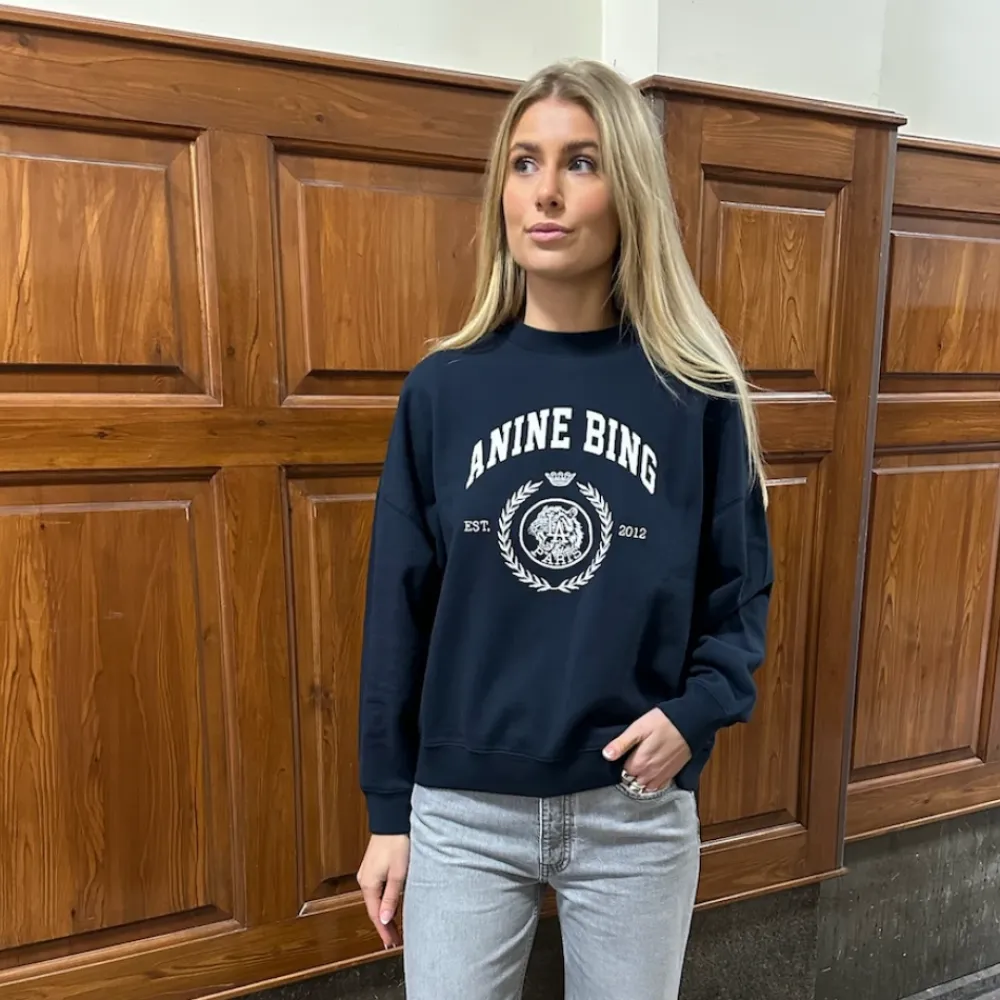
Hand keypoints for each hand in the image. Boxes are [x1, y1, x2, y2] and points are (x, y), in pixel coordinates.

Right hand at [357, 834, 409, 948]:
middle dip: (385, 925)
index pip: (375, 915)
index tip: (391, 944)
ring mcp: (368, 873)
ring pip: (376, 900)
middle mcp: (364, 880)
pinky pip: (378, 890)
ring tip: (396, 928)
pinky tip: (392, 906)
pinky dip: (385, 901)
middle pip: (374, 909)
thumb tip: (384, 920)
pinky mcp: (374, 867)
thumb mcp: (398, 873)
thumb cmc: (397, 843)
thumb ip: (391, 897)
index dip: (384, 931)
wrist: (393, 819)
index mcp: (368, 884)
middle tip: (395, 941)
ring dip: (385, 913)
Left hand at [602, 708, 691, 790]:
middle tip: (634, 757)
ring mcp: (662, 776)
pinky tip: (653, 772)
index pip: (624, 772)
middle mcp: (650, 774)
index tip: (626, 754)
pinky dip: (653, 783)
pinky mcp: (673, 774)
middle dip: (631, 773)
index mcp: (639, 763)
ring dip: (642, 779)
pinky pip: (659, 786)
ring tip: (642, 765)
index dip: (623, 763)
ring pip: (646, 786)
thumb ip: (622, 743)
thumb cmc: (662, 722)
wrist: (690, 724)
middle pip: (634, 781)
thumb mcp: (638, 728)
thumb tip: (606, 755)